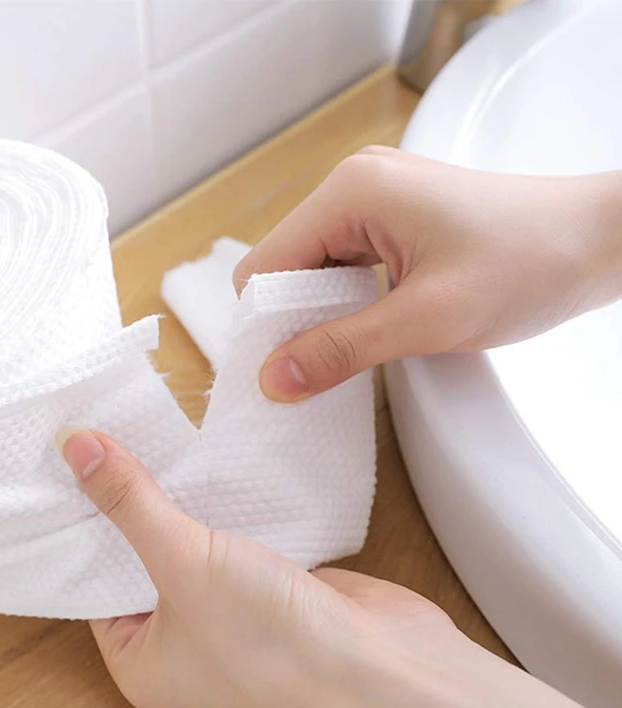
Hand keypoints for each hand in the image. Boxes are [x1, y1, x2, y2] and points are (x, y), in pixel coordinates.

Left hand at [59, 428, 621, 707]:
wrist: (380, 665)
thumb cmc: (268, 637)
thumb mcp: (182, 561)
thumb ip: (129, 502)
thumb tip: (73, 447)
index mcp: (140, 662)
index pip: (92, 585)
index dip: (82, 526)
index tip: (68, 468)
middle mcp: (180, 643)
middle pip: (140, 560)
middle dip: (131, 506)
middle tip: (107, 440)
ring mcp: (227, 614)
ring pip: (189, 545)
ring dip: (180, 501)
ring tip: (148, 439)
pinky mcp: (268, 586)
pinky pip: (231, 538)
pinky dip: (222, 507)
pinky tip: (207, 461)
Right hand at [233, 147, 621, 400]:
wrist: (599, 240)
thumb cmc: (528, 263)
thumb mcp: (426, 319)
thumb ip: (342, 350)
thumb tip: (274, 378)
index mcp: (351, 193)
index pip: (264, 267)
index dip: (268, 324)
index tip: (288, 370)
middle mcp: (353, 185)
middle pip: (284, 267)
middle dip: (296, 320)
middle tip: (328, 366)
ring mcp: (373, 198)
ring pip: (312, 269)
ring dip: (324, 313)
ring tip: (360, 345)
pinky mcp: (392, 217)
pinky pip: (344, 264)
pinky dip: (347, 301)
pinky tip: (374, 324)